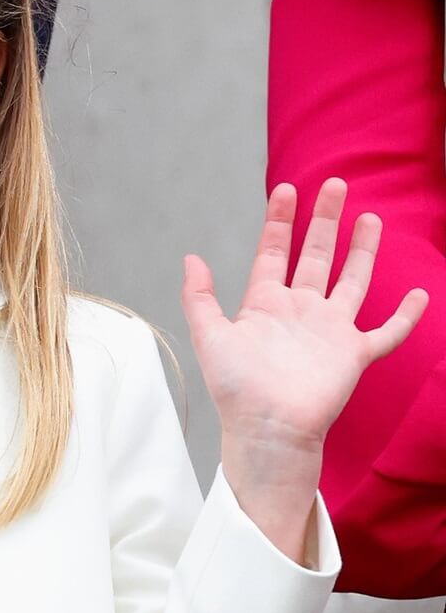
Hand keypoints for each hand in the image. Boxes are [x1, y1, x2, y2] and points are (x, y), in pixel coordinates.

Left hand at [183, 177, 425, 447]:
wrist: (267, 427)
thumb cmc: (236, 388)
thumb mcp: (209, 335)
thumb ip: (199, 296)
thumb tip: (191, 257)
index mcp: (265, 303)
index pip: (273, 251)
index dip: (279, 221)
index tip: (286, 189)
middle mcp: (300, 310)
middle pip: (315, 255)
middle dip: (324, 220)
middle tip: (335, 185)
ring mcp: (329, 330)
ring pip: (352, 280)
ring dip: (362, 250)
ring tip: (370, 217)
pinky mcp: (353, 354)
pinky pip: (386, 332)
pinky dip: (404, 316)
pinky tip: (420, 295)